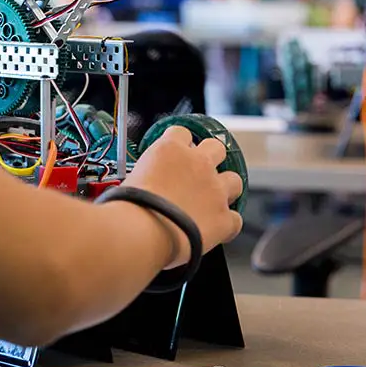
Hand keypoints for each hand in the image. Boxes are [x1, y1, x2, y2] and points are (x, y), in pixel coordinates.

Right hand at [118, 126, 243, 267]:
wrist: (141, 233)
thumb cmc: (129, 209)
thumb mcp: (130, 179)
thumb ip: (146, 175)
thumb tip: (146, 185)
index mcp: (171, 149)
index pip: (182, 133)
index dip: (180, 145)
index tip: (176, 157)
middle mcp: (198, 163)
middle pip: (216, 147)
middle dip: (210, 159)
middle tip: (199, 175)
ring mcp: (215, 190)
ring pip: (234, 180)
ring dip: (225, 189)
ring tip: (211, 202)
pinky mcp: (224, 218)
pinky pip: (236, 218)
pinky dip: (227, 224)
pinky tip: (215, 230)